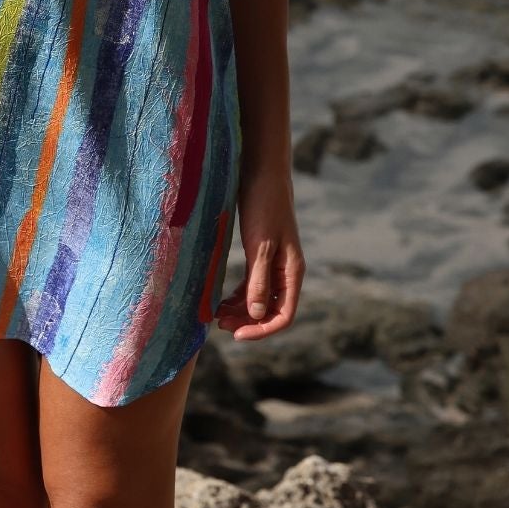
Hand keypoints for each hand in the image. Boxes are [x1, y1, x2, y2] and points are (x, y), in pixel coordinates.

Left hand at [215, 168, 304, 340]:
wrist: (262, 171)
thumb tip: (258, 314)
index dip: (262, 330)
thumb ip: (259, 279)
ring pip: (260, 298)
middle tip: (219, 324)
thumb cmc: (263, 204)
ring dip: (241, 310)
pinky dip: (238, 294)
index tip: (237, 335)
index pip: (284, 315)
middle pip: (271, 310)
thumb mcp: (259, 244)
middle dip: (248, 322)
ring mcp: (273, 262)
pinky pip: (252, 283)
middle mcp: (285, 271)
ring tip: (216, 315)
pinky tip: (221, 299)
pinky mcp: (260, 252)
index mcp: (292, 271)